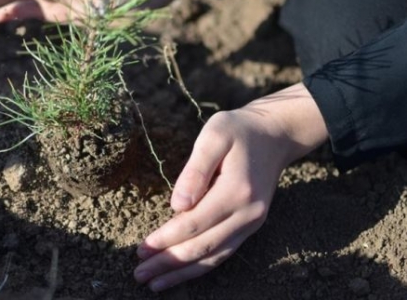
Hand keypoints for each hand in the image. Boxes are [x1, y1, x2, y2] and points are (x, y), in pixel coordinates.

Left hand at [134, 83, 327, 290]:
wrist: (274, 135)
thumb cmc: (238, 131)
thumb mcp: (214, 136)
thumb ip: (195, 170)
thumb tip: (177, 206)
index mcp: (237, 191)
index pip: (194, 223)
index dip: (166, 239)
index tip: (141, 250)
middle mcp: (248, 214)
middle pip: (203, 247)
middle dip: (169, 263)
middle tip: (139, 274)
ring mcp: (252, 223)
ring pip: (215, 257)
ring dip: (183, 272)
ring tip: (154, 283)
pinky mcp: (251, 226)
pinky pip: (225, 253)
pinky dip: (202, 266)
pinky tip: (182, 273)